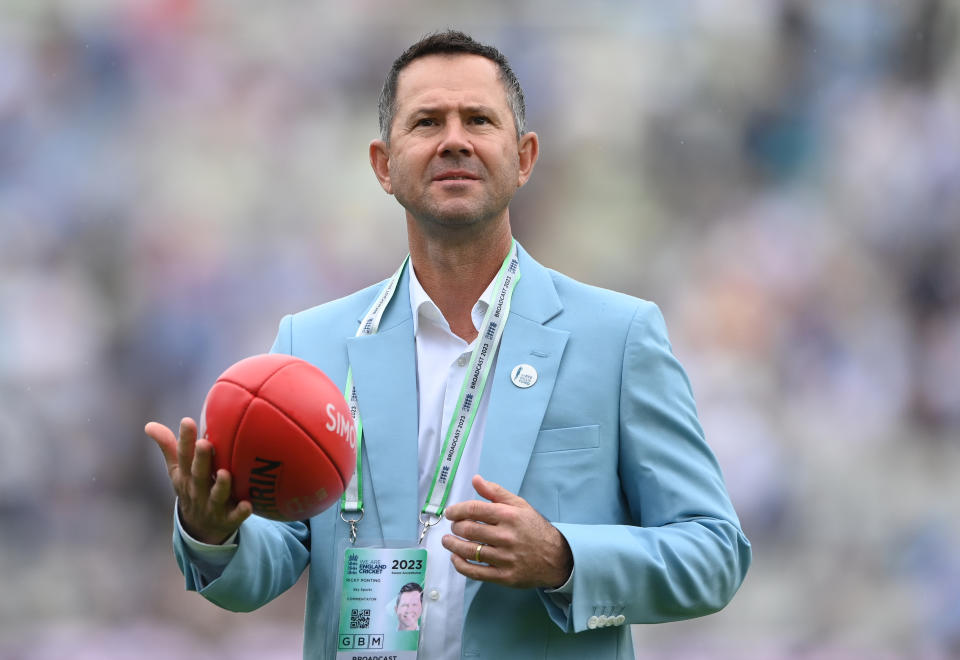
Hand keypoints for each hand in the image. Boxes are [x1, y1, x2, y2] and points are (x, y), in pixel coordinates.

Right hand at [145, 417, 251, 543]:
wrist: (201, 528)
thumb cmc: (192, 488)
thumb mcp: (177, 471)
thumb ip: (169, 447)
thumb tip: (149, 425)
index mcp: (185, 476)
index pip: (183, 456)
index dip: (184, 440)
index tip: (187, 421)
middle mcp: (198, 490)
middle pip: (199, 475)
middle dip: (201, 460)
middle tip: (205, 443)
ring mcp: (212, 506)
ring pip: (216, 496)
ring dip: (220, 486)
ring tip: (224, 473)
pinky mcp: (228, 519)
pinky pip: (235, 516)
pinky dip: (240, 512)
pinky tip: (248, 504)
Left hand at [442, 474, 572, 588]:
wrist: (556, 558)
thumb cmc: (534, 528)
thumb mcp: (520, 505)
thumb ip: (496, 492)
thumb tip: (476, 480)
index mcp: (508, 516)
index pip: (474, 510)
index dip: (456, 510)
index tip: (450, 513)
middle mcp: (506, 536)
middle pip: (468, 530)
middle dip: (455, 527)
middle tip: (453, 527)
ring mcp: (504, 558)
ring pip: (469, 551)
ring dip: (452, 545)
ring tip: (448, 541)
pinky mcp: (504, 576)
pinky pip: (475, 572)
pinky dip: (460, 565)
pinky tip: (455, 558)